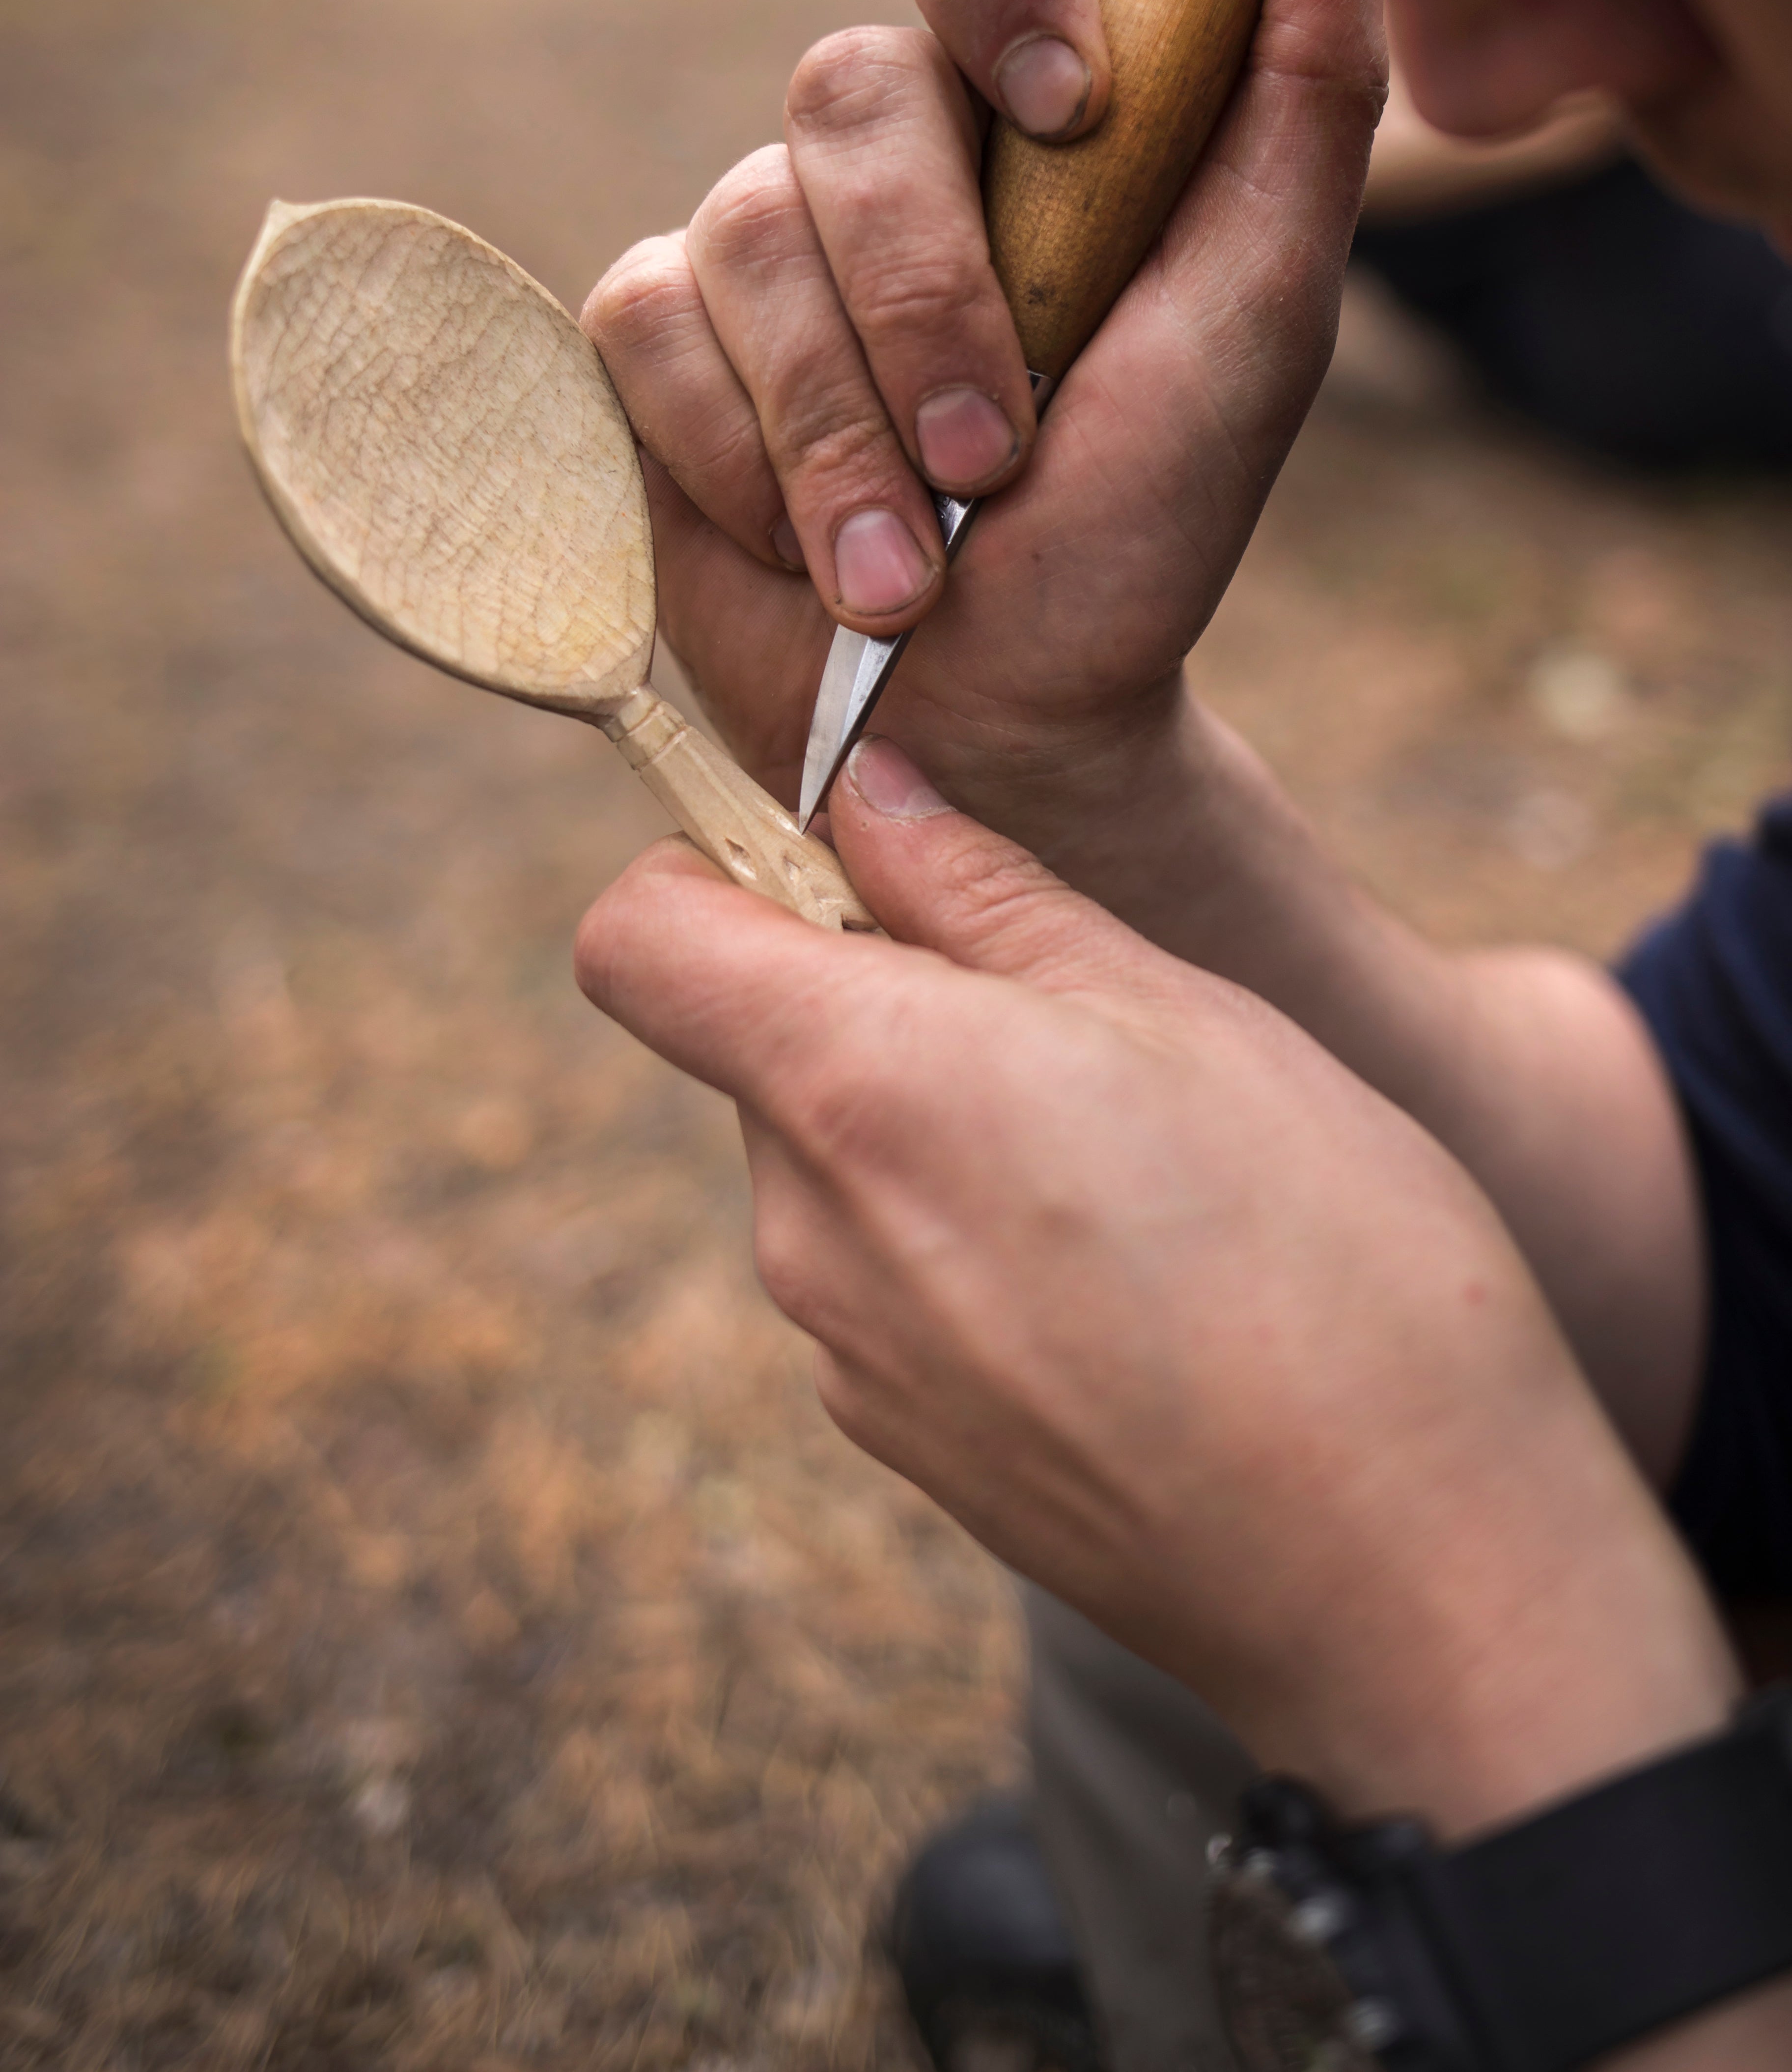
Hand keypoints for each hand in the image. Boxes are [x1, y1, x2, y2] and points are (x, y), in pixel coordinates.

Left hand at [576, 739, 1737, 1840]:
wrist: (1410, 1578)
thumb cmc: (1328, 1256)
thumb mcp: (1175, 1010)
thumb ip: (985, 893)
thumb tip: (862, 788)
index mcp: (858, 1087)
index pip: (637, 939)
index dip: (710, 867)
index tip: (846, 860)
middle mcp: (809, 1232)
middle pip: (757, 1046)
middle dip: (878, 995)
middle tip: (1074, 1015)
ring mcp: (851, 1357)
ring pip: (838, 1164)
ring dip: (939, 1121)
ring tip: (1133, 1160)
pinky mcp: (908, 1443)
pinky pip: (889, 1282)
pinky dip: (970, 1241)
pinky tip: (1126, 1277)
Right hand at [582, 0, 1382, 854]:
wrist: (997, 719)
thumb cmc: (1137, 529)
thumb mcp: (1253, 333)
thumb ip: (1301, 115)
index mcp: (1032, 99)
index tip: (1067, 106)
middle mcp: (888, 147)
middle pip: (848, 92)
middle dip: (926, 303)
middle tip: (990, 463)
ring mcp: (759, 238)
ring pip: (747, 232)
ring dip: (840, 432)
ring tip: (903, 569)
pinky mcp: (653, 337)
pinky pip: (647, 329)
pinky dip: (738, 464)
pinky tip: (805, 554)